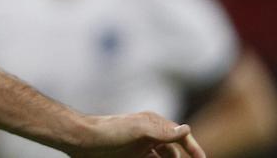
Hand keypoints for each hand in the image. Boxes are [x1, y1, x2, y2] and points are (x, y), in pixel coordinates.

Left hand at [69, 113, 205, 157]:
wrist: (82, 140)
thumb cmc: (109, 131)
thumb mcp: (138, 130)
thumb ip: (162, 131)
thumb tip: (186, 129)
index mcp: (154, 124)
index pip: (181, 136)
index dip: (193, 148)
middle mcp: (150, 136)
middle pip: (173, 152)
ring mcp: (140, 149)